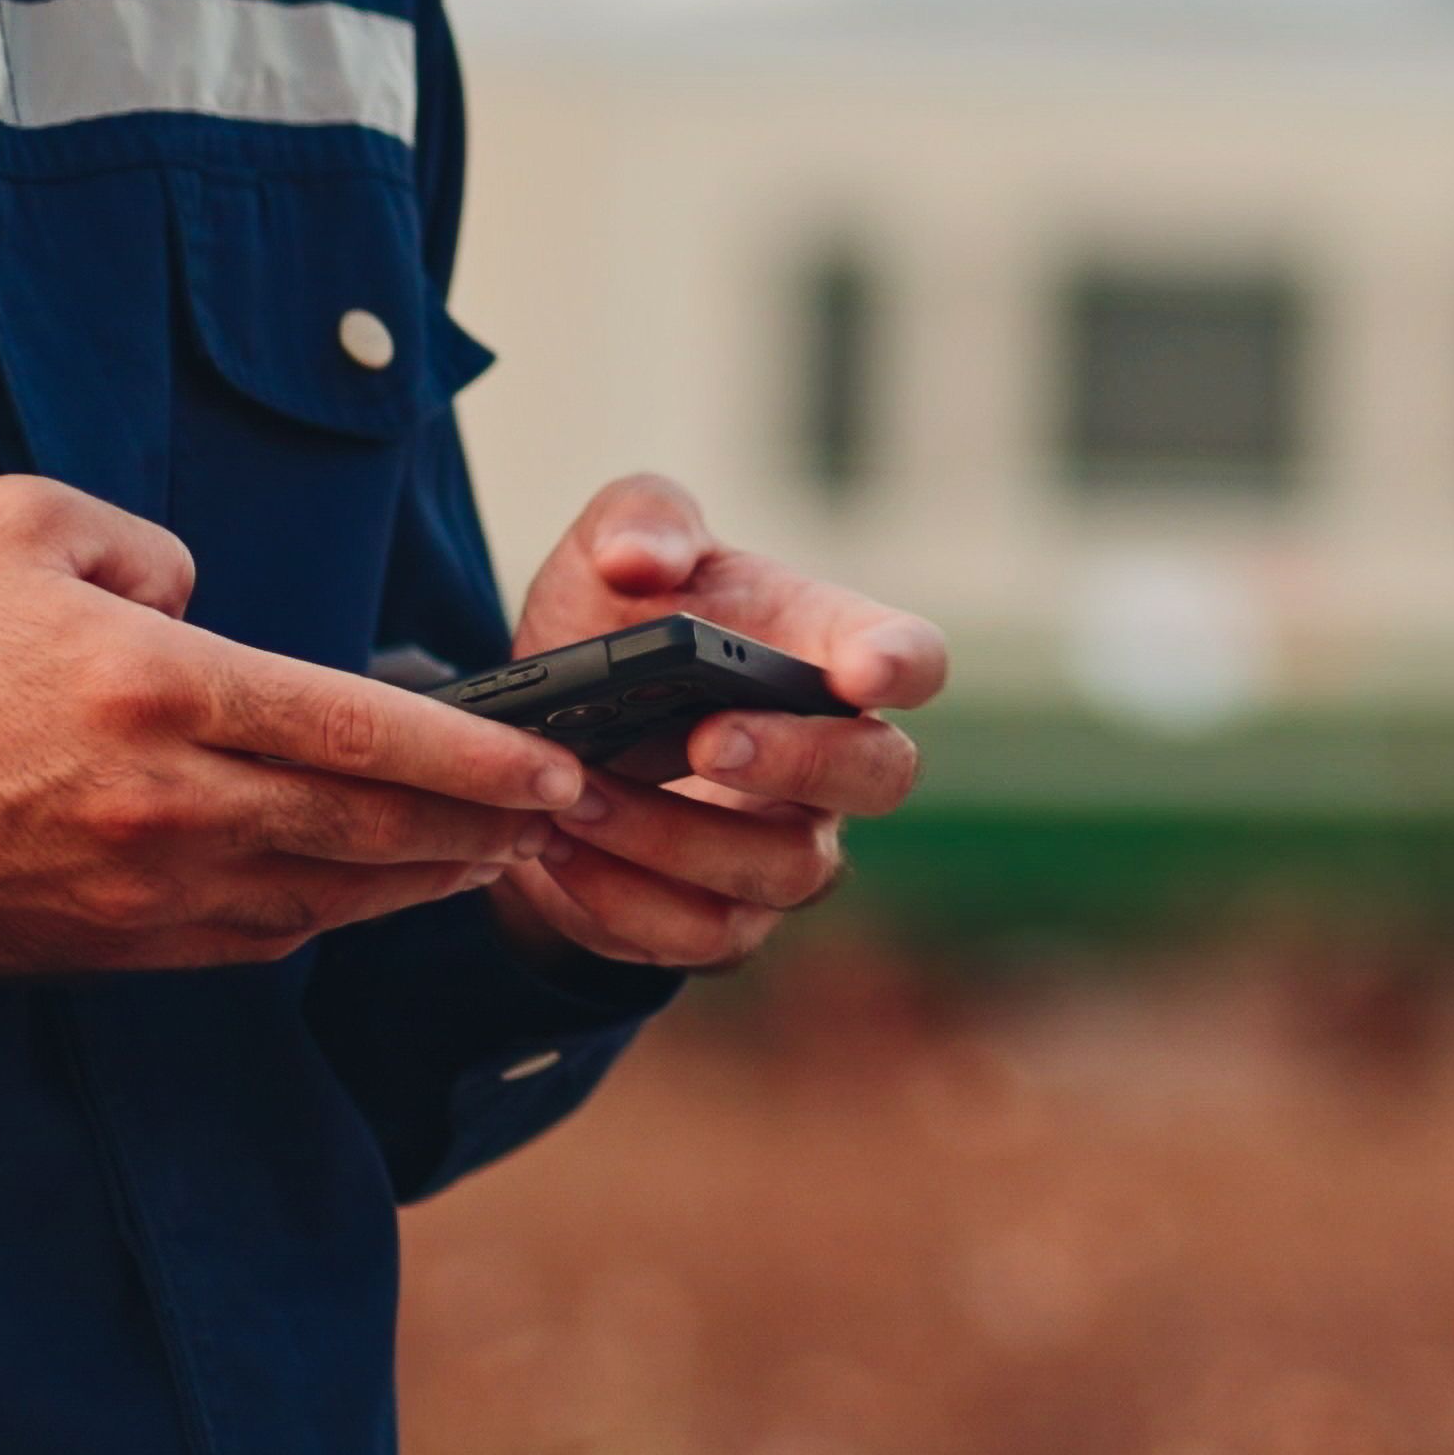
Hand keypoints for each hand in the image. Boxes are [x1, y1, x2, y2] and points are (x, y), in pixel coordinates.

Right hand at [0, 475, 588, 972]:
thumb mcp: (20, 524)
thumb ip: (144, 543)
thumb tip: (204, 595)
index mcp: (159, 686)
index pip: (359, 730)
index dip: (471, 758)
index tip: (549, 766)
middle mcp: (168, 799)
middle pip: (366, 828)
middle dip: (479, 828)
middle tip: (557, 818)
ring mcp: (139, 887)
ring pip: (323, 897)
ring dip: (417, 883)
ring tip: (488, 858)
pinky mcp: (105, 945)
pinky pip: (249, 940)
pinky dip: (323, 920)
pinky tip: (363, 896)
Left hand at [479, 475, 953, 976]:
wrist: (539, 736)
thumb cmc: (611, 624)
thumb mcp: (607, 548)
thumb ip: (638, 520)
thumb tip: (642, 560)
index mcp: (827, 651)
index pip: (914, 658)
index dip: (903, 665)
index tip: (862, 669)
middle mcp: (831, 757)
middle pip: (882, 776)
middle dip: (799, 762)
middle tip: (702, 740)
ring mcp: (788, 847)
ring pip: (788, 870)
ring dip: (678, 836)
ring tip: (578, 795)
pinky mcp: (725, 919)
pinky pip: (705, 934)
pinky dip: (626, 897)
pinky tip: (558, 849)